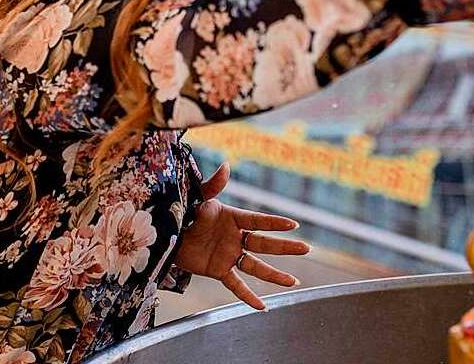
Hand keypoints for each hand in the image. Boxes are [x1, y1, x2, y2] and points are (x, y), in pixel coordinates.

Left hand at [173, 163, 310, 309]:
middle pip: (265, 244)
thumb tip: (226, 166)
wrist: (167, 232)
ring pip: (256, 266)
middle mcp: (236, 237)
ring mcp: (229, 255)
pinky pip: (236, 285)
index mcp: (234, 217)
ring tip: (293, 282)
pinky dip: (248, 296)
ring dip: (274, 274)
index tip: (294, 225)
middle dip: (285, 247)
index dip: (275, 223)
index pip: (258, 221)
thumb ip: (214, 185)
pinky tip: (262, 306)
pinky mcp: (219, 270)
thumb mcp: (199, 198)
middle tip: (307, 249)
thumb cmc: (184, 211)